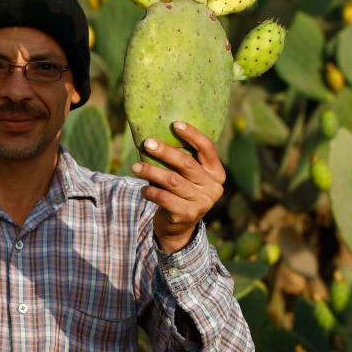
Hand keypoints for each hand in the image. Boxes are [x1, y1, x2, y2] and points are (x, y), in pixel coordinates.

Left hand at [131, 121, 225, 252]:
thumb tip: (157, 136)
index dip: (192, 135)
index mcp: (216, 173)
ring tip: (134, 167)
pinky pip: (164, 198)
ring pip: (172, 181)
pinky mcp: (187, 214)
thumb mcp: (187, 176)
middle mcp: (213, 187)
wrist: (179, 226)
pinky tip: (143, 188)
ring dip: (150, 171)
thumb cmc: (180, 192)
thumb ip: (182, 159)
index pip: (207, 148)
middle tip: (146, 143)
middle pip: (186, 163)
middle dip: (164, 151)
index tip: (175, 124)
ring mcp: (202, 202)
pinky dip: (150, 191)